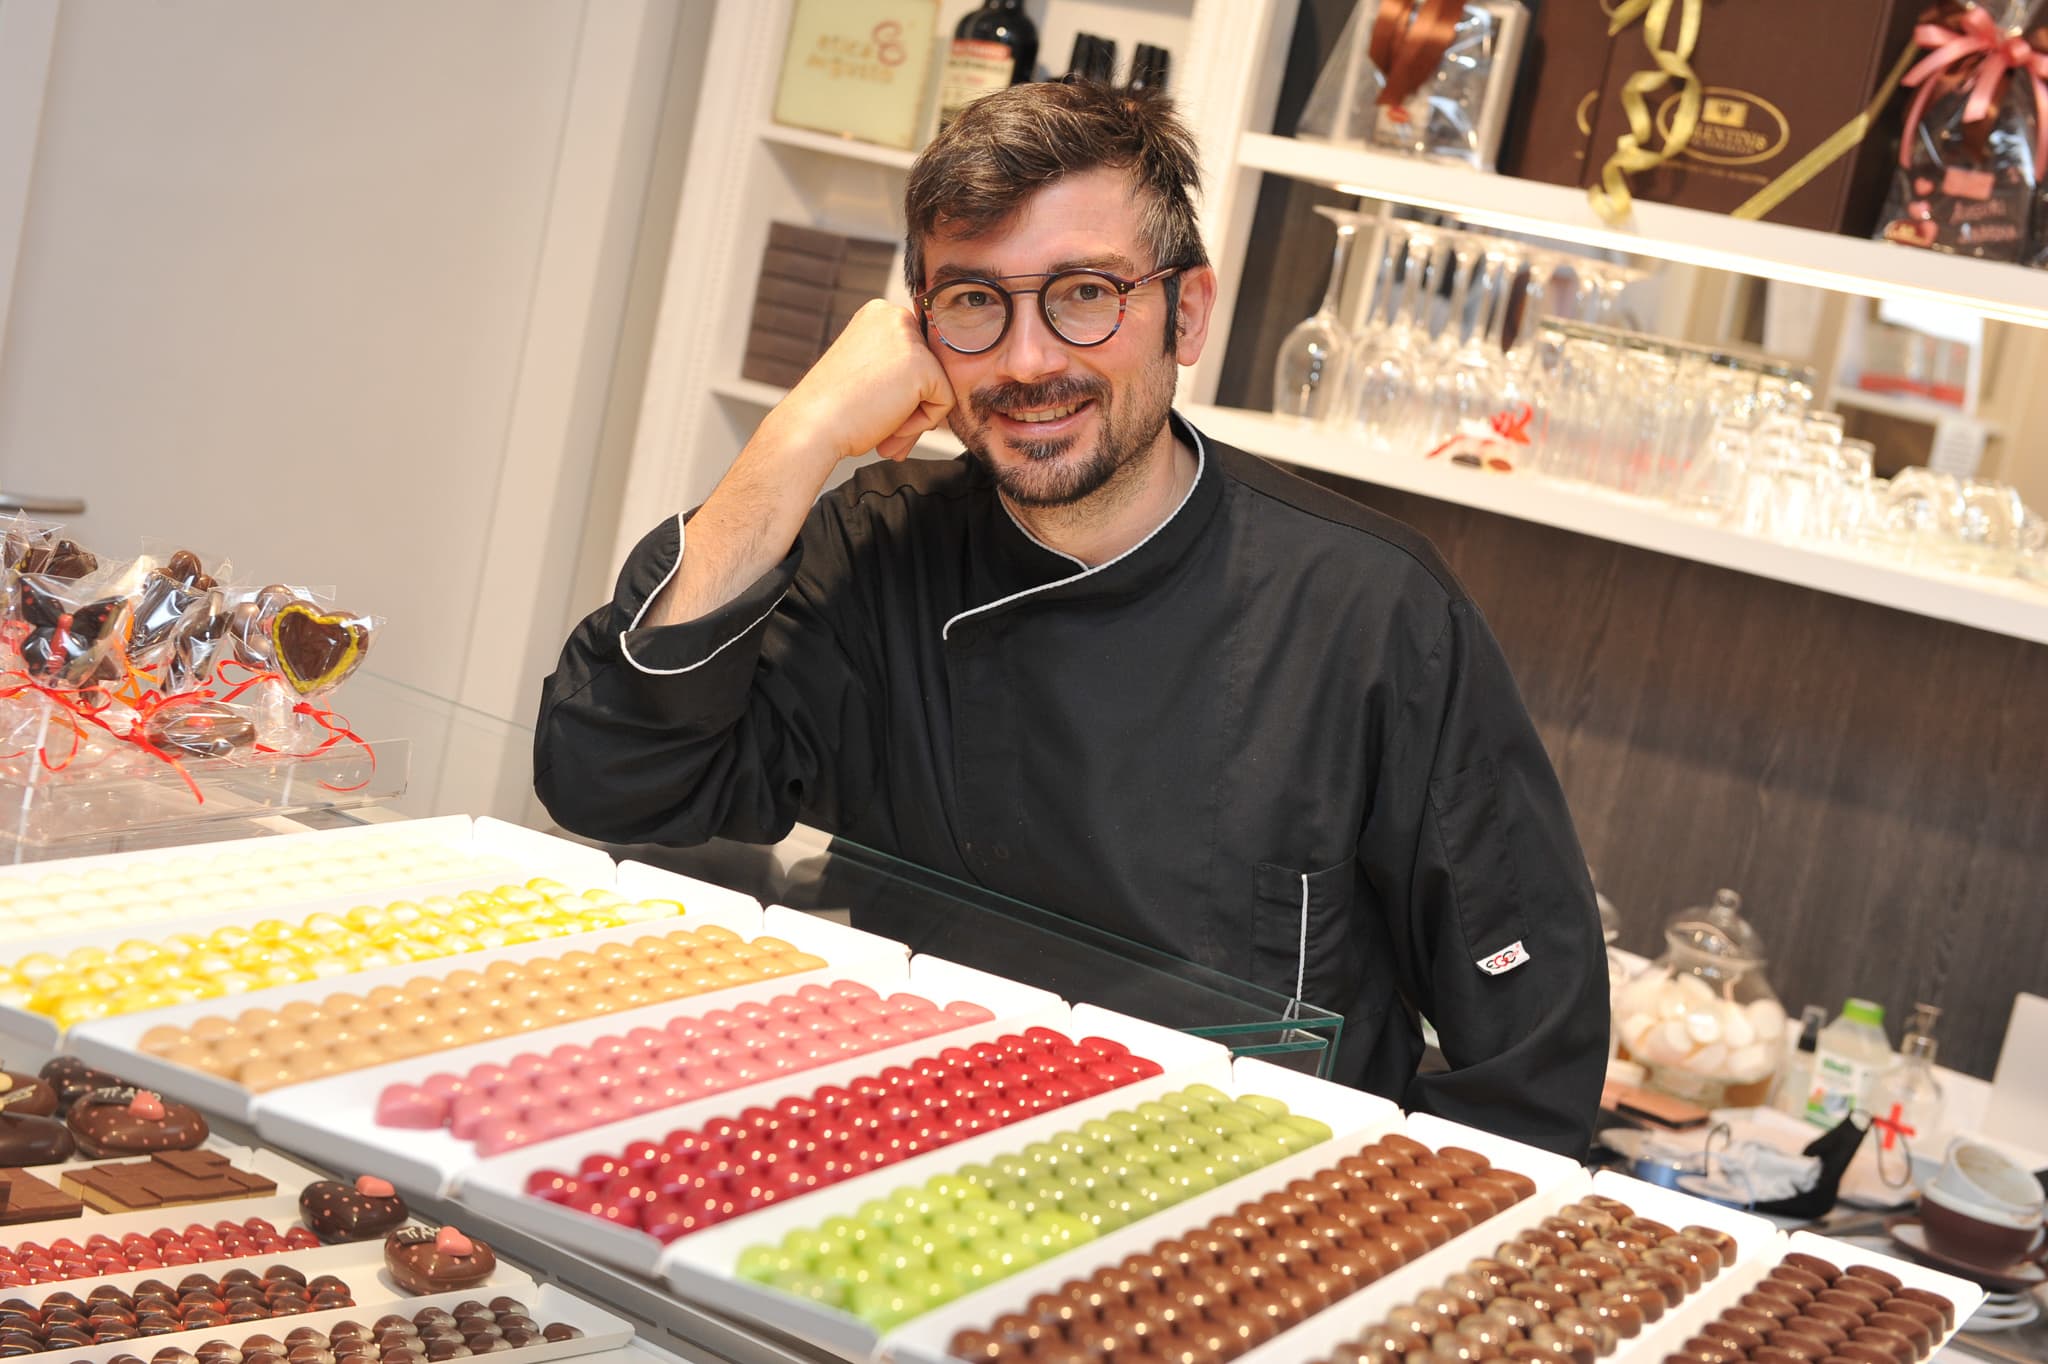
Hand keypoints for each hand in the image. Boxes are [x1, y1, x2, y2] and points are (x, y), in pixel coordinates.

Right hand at [773, 301, 955, 463]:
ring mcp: (909, 338)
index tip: (872, 405)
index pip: (916, 355)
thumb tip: (936, 384)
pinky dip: (920, 425)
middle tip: (879, 424)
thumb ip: (898, 368)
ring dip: (913, 417)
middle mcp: (895, 316)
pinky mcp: (923, 365)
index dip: (900, 390)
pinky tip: (888, 425)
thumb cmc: (832, 409)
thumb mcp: (867, 371)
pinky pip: (944, 404)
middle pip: (930, 369)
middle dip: (910, 405)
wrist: (811, 427)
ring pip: (938, 386)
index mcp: (879, 314)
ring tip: (881, 428)